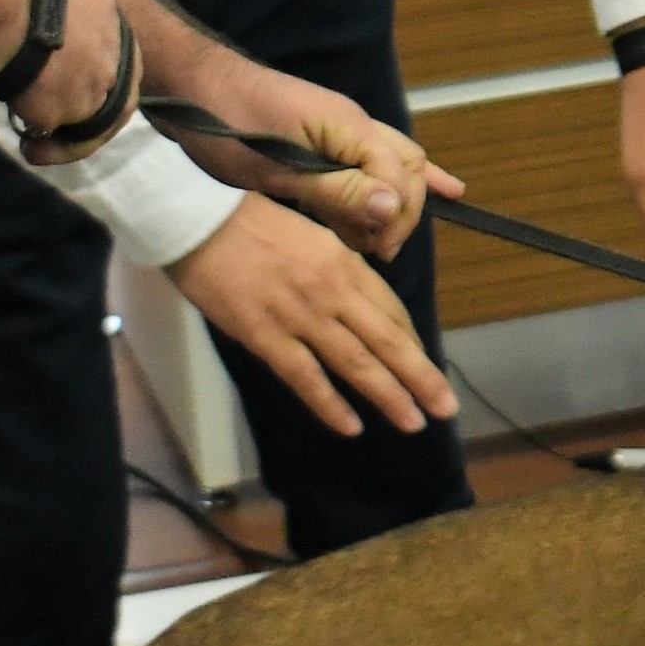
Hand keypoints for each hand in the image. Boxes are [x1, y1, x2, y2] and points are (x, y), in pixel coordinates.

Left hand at [138, 32, 443, 262]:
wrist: (188, 85)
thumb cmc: (226, 121)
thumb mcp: (277, 168)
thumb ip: (337, 189)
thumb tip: (390, 208)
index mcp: (349, 127)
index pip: (399, 178)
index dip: (395, 218)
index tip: (376, 251)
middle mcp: (354, 125)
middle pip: (405, 171)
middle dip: (398, 214)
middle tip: (376, 251)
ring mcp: (340, 128)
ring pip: (391, 167)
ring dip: (388, 205)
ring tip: (373, 242)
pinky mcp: (323, 137)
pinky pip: (370, 160)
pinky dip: (391, 182)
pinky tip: (430, 193)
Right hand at [168, 196, 454, 439]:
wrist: (198, 219)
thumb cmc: (252, 222)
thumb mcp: (312, 236)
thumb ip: (338, 269)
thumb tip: (358, 302)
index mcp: (345, 262)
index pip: (391, 311)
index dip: (412, 344)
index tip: (426, 368)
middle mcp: (332, 290)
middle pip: (387, 340)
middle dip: (421, 377)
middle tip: (446, 408)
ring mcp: (299, 314)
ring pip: (355, 363)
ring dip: (388, 395)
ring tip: (413, 422)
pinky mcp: (265, 335)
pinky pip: (305, 377)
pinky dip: (330, 404)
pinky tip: (352, 426)